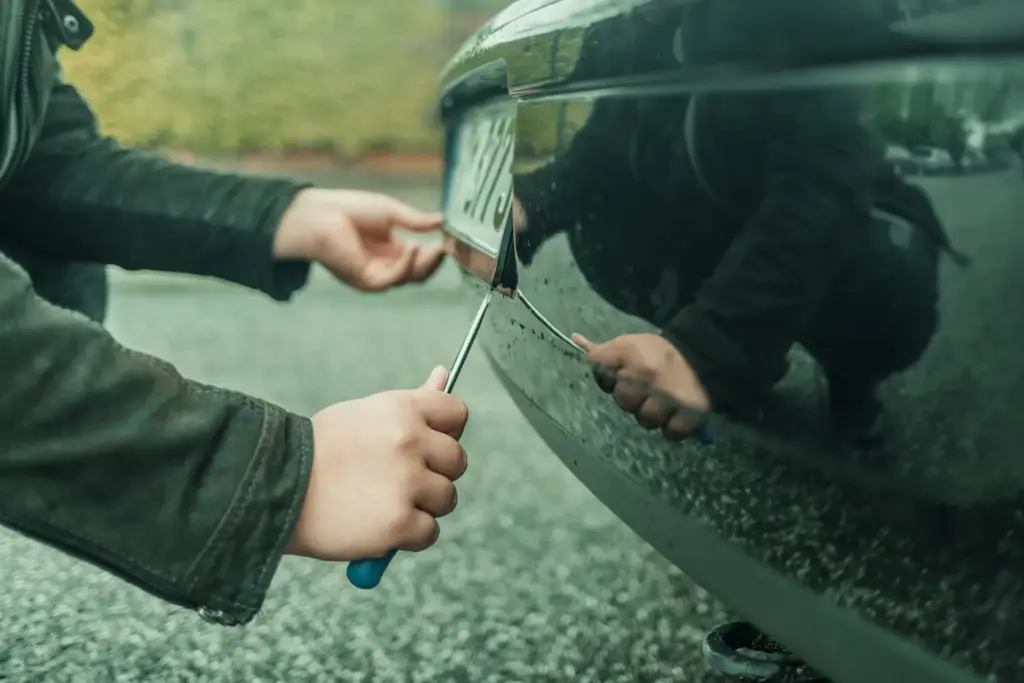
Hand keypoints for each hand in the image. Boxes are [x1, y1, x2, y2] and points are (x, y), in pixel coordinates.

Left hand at [273, 188, 445, 291]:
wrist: (319, 215)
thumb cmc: (349, 209)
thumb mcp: (391, 212)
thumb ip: (416, 221)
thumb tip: (442, 221)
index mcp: (390, 250)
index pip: (420, 258)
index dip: (436, 251)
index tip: (450, 240)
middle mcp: (385, 265)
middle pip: (419, 272)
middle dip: (434, 260)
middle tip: (448, 247)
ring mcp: (376, 275)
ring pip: (409, 278)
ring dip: (425, 264)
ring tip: (438, 248)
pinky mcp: (366, 281)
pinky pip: (393, 278)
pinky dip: (406, 265)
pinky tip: (414, 248)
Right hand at [286, 366, 469, 560]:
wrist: (273, 489)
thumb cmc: (319, 450)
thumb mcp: (364, 414)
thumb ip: (411, 402)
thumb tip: (444, 374)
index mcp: (402, 409)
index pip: (457, 413)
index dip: (446, 432)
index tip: (428, 446)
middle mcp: (409, 441)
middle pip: (457, 461)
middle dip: (435, 473)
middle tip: (400, 481)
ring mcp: (406, 483)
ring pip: (446, 498)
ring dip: (423, 506)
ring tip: (382, 503)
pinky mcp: (399, 523)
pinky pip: (429, 533)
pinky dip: (408, 537)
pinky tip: (378, 526)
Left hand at [572, 333, 709, 440]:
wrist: (703, 353)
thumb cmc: (658, 352)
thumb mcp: (630, 343)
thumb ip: (603, 350)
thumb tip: (574, 338)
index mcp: (629, 353)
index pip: (598, 367)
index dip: (608, 376)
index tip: (622, 373)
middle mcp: (646, 376)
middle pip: (623, 402)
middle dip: (632, 398)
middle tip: (648, 388)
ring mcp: (668, 398)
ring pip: (646, 421)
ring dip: (652, 414)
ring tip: (663, 401)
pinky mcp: (690, 414)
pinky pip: (670, 433)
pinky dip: (672, 427)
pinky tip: (676, 414)